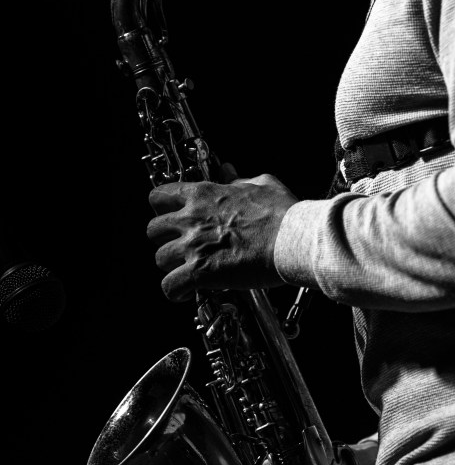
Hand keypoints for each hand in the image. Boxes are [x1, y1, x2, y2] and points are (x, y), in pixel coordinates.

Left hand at [146, 167, 297, 301]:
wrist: (292, 239)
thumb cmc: (282, 213)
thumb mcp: (262, 184)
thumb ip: (239, 179)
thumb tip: (228, 171)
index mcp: (204, 195)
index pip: (159, 196)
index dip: (161, 208)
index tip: (171, 216)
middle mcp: (192, 219)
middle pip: (153, 230)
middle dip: (164, 239)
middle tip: (180, 245)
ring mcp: (194, 246)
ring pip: (160, 259)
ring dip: (172, 266)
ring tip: (187, 270)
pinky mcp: (201, 272)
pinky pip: (170, 286)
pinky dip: (176, 292)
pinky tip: (186, 293)